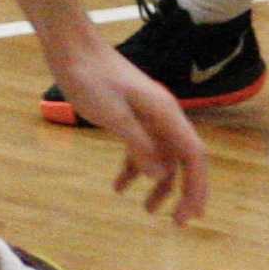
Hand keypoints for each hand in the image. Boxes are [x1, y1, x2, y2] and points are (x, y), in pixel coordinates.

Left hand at [44, 40, 208, 224]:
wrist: (71, 47)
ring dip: (158, 183)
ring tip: (146, 211)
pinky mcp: (130, 114)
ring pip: (161, 156)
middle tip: (176, 223)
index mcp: (166, 114)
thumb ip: (138, 144)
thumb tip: (160, 176)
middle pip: (183, 160)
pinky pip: (140, 146)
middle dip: (183, 192)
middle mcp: (163, 116)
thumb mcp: (112, 115)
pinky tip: (119, 187)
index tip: (190, 216)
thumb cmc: (90, 77)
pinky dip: (134, 167)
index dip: (196, 188)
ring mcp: (147, 115)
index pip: (194, 157)